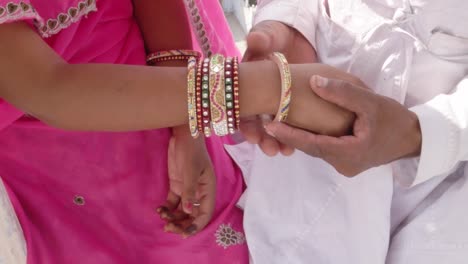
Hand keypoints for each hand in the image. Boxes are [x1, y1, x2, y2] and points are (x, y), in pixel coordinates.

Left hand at [157, 127, 215, 237]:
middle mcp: (199, 193)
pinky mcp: (177, 185)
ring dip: (173, 217)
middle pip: (192, 215)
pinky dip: (167, 208)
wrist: (183, 134)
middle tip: (168, 228)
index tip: (184, 233)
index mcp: (207, 190)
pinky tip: (159, 209)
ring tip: (162, 217)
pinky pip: (173, 202)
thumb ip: (189, 191)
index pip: (204, 213)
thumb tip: (189, 211)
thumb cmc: (191, 150)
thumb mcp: (190, 169)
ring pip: (182, 210)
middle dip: (182, 223)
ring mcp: (187, 189)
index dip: (196, 225)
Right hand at [241, 20, 317, 155]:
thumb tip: (253, 39)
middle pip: (254, 122)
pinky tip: (296, 145)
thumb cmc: (276, 36)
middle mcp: (256, 96)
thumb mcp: (270, 35)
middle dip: (261, 138)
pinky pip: (288, 125)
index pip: (239, 106)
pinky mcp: (290, 107)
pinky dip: (291, 136)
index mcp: (246, 83)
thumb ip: (262, 37)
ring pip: (270, 127)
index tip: (251, 136)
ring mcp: (273, 103)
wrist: (297, 38)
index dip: (244, 122)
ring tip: (285, 151)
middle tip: (271, 149)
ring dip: (276, 141)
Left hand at [265, 76, 421, 176]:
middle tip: (268, 119)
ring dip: (300, 136)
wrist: (414, 138)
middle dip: (290, 135)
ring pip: (316, 149)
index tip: (269, 125)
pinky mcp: (346, 161)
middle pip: (311, 148)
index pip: (312, 144)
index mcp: (348, 153)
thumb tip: (314, 81)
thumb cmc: (394, 120)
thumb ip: (342, 93)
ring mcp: (344, 165)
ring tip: (278, 120)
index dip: (289, 134)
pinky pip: (324, 149)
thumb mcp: (371, 102)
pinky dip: (312, 138)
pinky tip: (301, 125)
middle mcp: (342, 164)